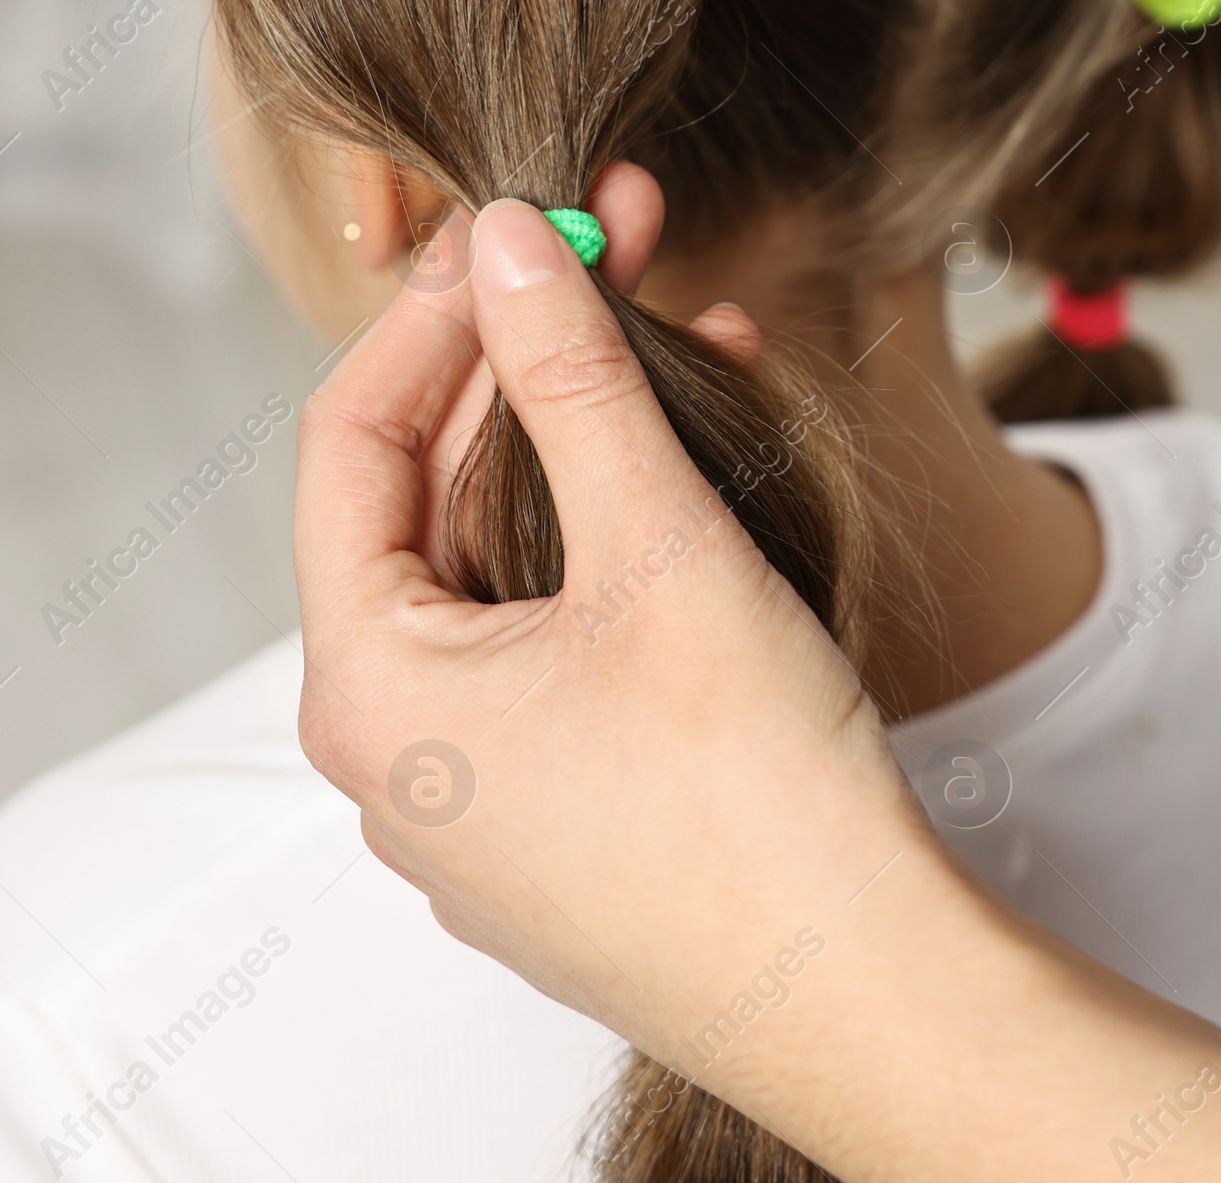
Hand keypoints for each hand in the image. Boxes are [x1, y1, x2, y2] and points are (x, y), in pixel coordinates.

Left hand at [293, 194, 1220, 1182]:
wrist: (871, 995)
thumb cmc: (754, 799)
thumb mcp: (654, 543)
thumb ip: (569, 374)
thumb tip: (503, 240)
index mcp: (368, 687)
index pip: (349, 440)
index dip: (436, 314)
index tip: (517, 226)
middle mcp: (398, 747)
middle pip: (428, 493)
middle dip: (528, 358)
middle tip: (611, 241)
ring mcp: (479, 787)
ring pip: (505, 555)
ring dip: (587, 432)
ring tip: (687, 324)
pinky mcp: (560, 804)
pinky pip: (557, 627)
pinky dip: (615, 528)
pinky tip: (706, 447)